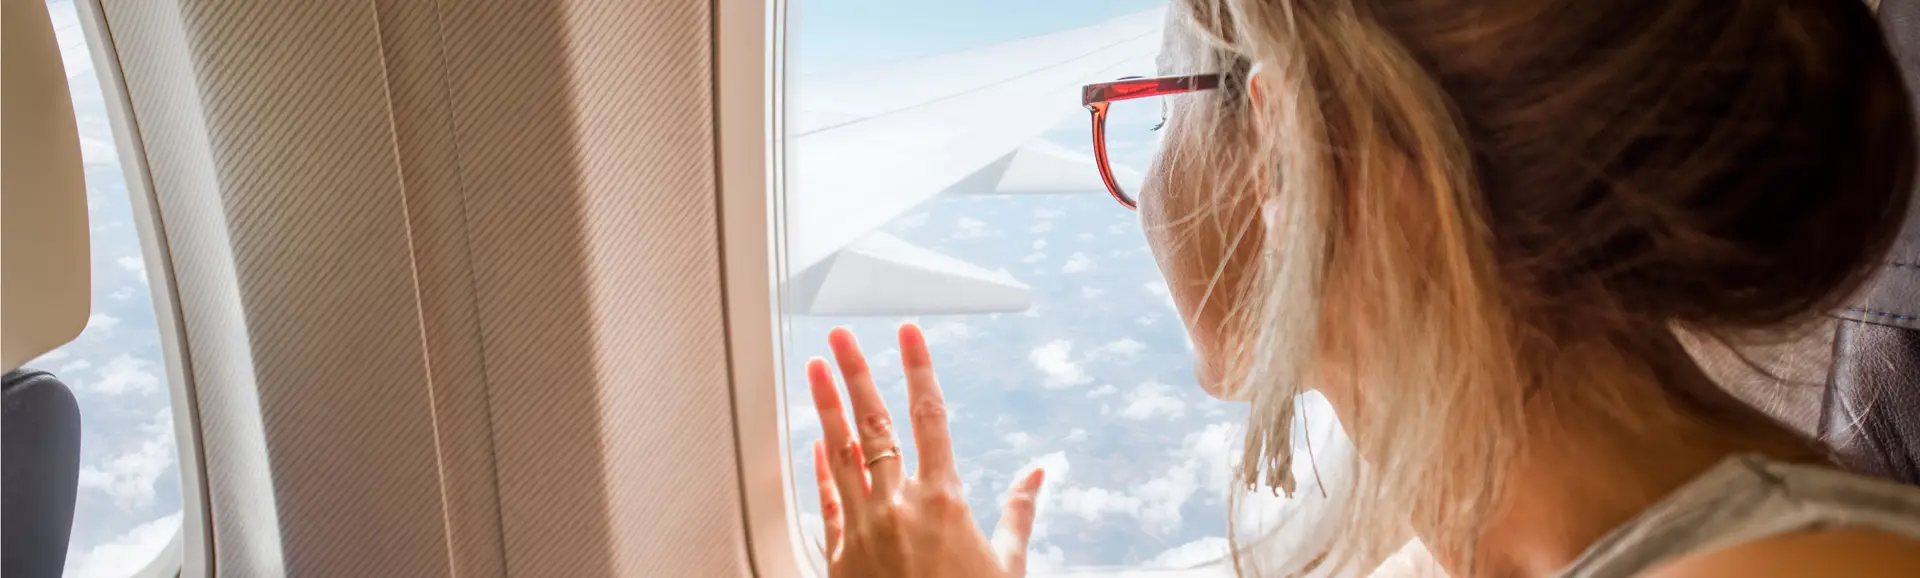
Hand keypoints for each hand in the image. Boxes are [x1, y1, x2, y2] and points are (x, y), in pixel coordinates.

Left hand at [807, 324, 1048, 577]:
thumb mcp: (1008, 566)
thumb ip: (1018, 513)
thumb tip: (1040, 474)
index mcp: (944, 502)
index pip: (929, 417)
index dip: (918, 368)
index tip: (909, 332)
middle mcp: (899, 508)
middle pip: (874, 426)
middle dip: (856, 373)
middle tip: (841, 336)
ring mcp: (865, 531)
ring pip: (840, 455)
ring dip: (826, 407)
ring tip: (814, 368)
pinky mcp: (842, 559)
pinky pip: (828, 502)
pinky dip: (820, 469)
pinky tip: (815, 441)